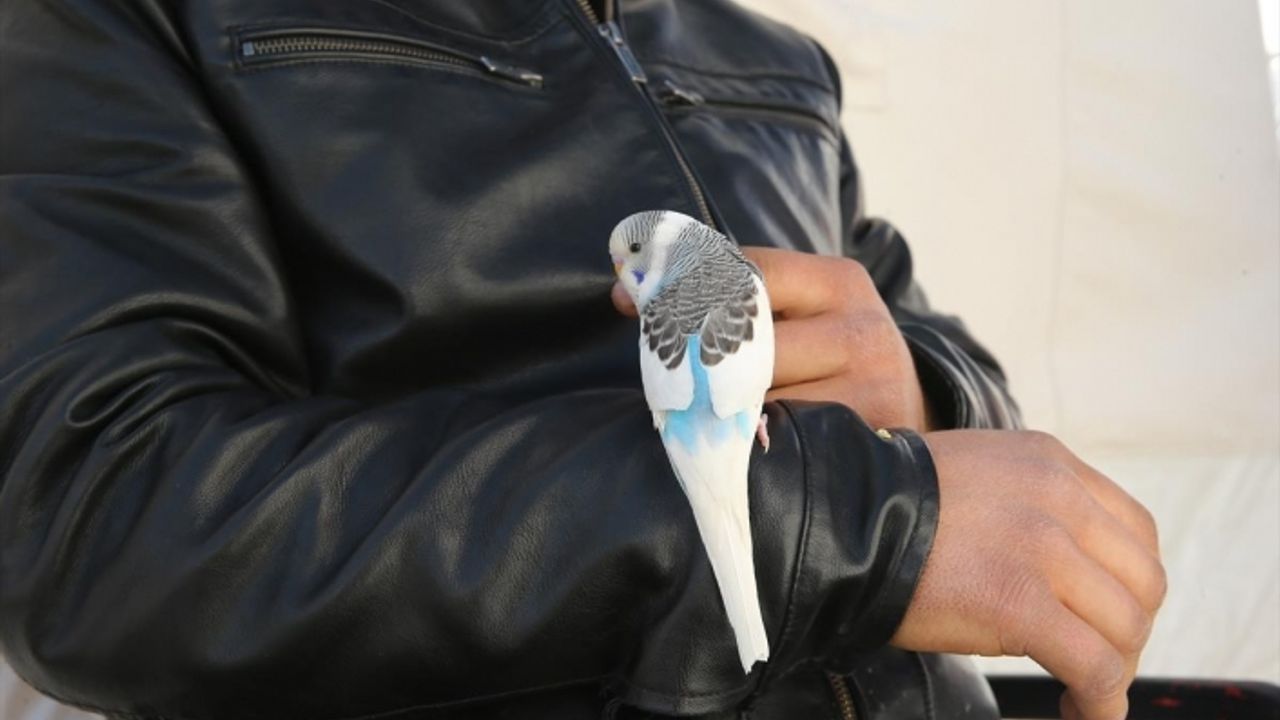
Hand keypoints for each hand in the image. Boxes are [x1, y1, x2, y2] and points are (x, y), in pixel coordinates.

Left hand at [611, 246, 931, 430]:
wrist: (904, 417)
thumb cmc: (827, 360)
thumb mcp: (797, 316)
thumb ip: (728, 301)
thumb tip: (625, 296)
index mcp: (840, 282)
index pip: (751, 273)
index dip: (686, 287)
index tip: (631, 304)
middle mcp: (864, 330)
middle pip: (752, 342)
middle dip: (698, 360)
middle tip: (660, 377)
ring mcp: (874, 389)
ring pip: (763, 400)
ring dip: (721, 413)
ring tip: (698, 420)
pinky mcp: (868, 442)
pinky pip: (785, 445)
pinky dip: (752, 449)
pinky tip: (735, 452)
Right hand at [895, 430, 1165, 719]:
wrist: (833, 518)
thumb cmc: (884, 508)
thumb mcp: (973, 476)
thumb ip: (1024, 503)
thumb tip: (1054, 566)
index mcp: (1049, 463)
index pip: (1134, 530)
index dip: (1130, 585)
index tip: (1105, 618)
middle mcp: (1059, 497)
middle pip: (1142, 581)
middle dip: (1128, 633)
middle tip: (1094, 664)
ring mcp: (1043, 548)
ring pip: (1126, 628)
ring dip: (1115, 672)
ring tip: (1082, 694)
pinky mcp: (1021, 604)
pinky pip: (1094, 668)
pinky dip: (1100, 704)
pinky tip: (1080, 714)